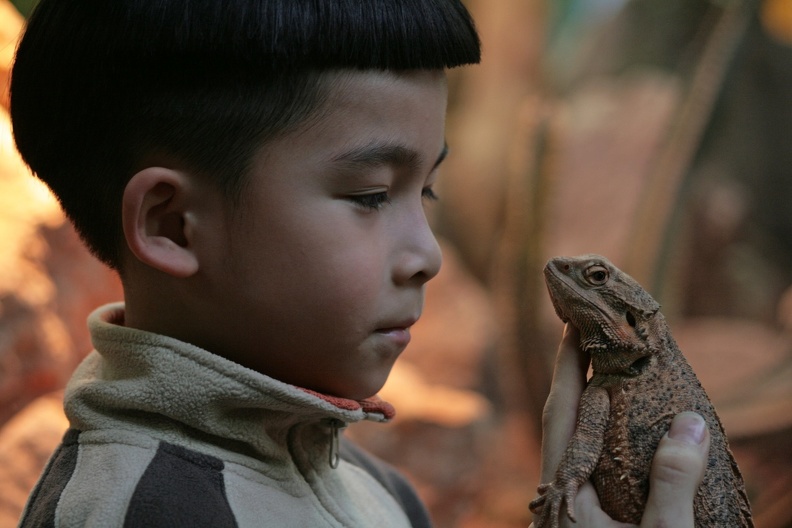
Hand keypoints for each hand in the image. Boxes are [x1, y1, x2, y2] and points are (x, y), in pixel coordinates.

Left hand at [530, 325, 710, 527]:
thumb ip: (672, 483)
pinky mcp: (584, 513)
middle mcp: (558, 491)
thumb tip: (689, 422)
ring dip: (585, 400)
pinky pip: (587, 458)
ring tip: (602, 363)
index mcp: (564, 490)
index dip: (567, 368)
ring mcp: (568, 501)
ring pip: (572, 438)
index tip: (574, 325)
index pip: (561, 414)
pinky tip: (618, 418)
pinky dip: (599, 428)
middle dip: (572, 372)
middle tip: (584, 328)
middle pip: (561, 419)